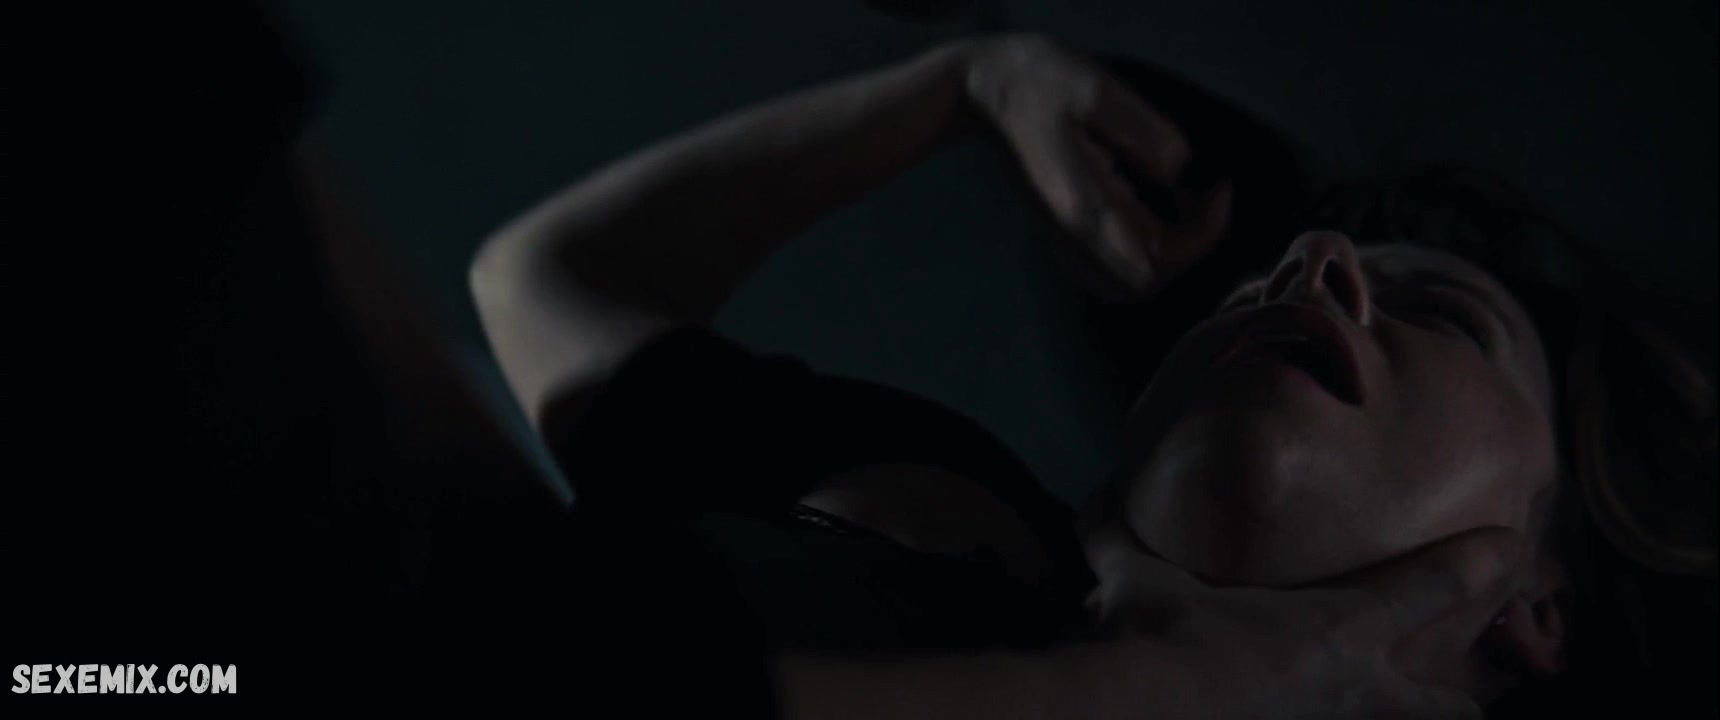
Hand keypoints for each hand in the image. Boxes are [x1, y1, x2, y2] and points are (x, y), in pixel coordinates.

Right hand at [964, 34, 1232, 298]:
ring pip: (1127, 287)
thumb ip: (1142, 130)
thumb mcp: (1095, 89)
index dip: (1204, 233)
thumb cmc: (1041, 82)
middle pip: (1147, 281)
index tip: (1218, 187)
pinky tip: (1154, 217)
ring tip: (1186, 210)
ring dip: (1168, 259)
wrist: (985, 94)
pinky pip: (1109, 275)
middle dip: (1190, 247)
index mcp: (1086, 204)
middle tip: (1206, 196)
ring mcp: (1065, 239)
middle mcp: (1076, 234)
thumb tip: (1181, 168)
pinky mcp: (1062, 234)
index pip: (1157, 255)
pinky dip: (1142, 259)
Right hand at [1085, 524, 1524, 718]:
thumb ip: (1119, 531)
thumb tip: (1097, 489)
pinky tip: (1317, 719)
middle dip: (1462, 698)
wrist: (1144, 710)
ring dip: (1425, 714)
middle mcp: (1351, 690)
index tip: (1512, 546)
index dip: (1476, 567)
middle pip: (1446, 704)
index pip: (1426, 590)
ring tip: (1434, 709)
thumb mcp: (1134, 573)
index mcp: (1331, 628)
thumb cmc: (1156, 635)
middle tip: (1466, 692)